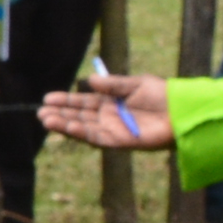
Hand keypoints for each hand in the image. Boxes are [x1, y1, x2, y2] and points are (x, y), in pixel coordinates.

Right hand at [36, 69, 170, 148]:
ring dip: (65, 125)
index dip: (66, 100)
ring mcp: (114, 130)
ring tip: (45, 120)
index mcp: (112, 103)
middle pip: (80, 116)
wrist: (183, 111)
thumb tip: (89, 81)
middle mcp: (110, 118)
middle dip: (60, 114)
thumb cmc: (163, 95)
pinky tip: (67, 127)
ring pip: (84, 128)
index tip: (48, 98)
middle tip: (40, 112)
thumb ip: (112, 84)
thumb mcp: (135, 84)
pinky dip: (81, 133)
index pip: (84, 102)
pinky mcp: (121, 142)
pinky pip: (97, 138)